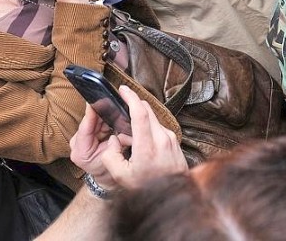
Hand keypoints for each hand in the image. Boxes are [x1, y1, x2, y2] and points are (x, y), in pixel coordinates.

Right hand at [70, 86, 186, 190]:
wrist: (172, 195)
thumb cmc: (147, 188)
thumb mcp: (121, 176)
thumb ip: (111, 156)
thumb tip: (113, 140)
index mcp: (148, 146)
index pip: (140, 113)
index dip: (131, 97)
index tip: (123, 89)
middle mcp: (162, 139)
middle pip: (147, 111)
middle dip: (133, 105)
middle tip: (122, 108)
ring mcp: (170, 139)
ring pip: (153, 119)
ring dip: (141, 119)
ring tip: (130, 132)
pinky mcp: (174, 141)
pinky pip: (159, 127)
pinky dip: (149, 127)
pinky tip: (142, 140)